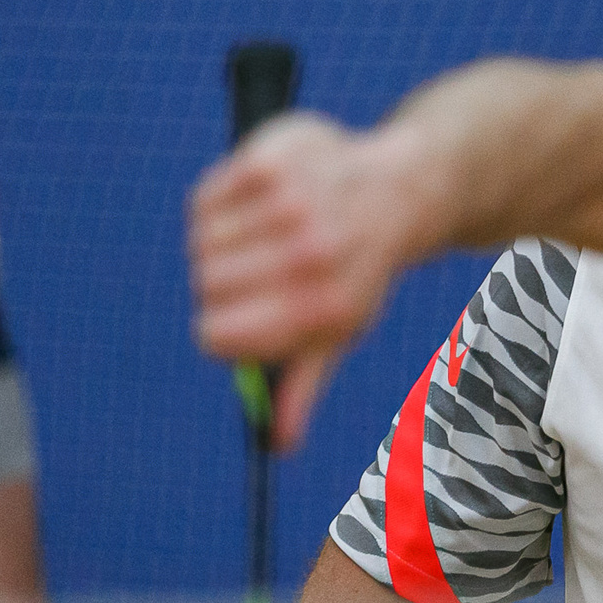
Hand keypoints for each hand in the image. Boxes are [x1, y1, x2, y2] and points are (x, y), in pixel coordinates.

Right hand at [188, 114, 432, 448]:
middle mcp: (311, 256)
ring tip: (262, 233)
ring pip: (200, 242)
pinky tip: (256, 202)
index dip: (218, 330)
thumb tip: (278, 442)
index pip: (215, 336)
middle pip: (205, 286)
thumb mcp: (340, 330)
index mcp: (323, 308)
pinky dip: (217, 203)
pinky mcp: (273, 160)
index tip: (238, 315)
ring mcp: (292, 204)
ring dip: (218, 241)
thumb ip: (302, 384)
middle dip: (219, 283)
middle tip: (258, 267)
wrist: (403, 190)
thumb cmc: (360, 270)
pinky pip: (204, 198)